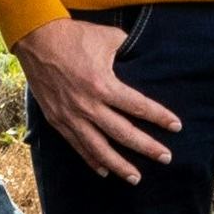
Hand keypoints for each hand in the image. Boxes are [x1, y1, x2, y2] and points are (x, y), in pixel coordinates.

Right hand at [11, 16, 181, 181]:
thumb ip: (129, 50)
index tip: (176, 126)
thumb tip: (144, 56)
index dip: (160, 117)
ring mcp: (71, 116)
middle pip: (123, 133)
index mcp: (103, 84)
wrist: (37, 40)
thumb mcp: (109, 37)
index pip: (138, 107)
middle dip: (147, 147)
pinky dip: (91, 160)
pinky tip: (104, 170)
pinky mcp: (57, 120)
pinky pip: (77, 145)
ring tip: (136, 177)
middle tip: (166, 158)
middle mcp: (88, 105)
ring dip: (119, 165)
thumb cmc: (75, 36)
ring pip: (99, 148)